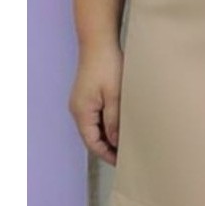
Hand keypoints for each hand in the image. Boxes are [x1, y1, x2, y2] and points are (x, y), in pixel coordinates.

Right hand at [68, 42, 123, 165]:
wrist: (98, 43)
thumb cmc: (107, 66)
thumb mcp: (115, 95)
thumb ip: (114, 120)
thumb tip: (115, 142)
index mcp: (82, 112)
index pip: (92, 143)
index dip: (106, 154)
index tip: (122, 162)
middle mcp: (78, 109)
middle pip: (91, 137)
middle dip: (107, 147)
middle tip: (126, 155)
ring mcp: (81, 102)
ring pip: (93, 127)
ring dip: (107, 135)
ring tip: (125, 142)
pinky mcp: (86, 95)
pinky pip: (95, 116)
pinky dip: (105, 124)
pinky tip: (118, 124)